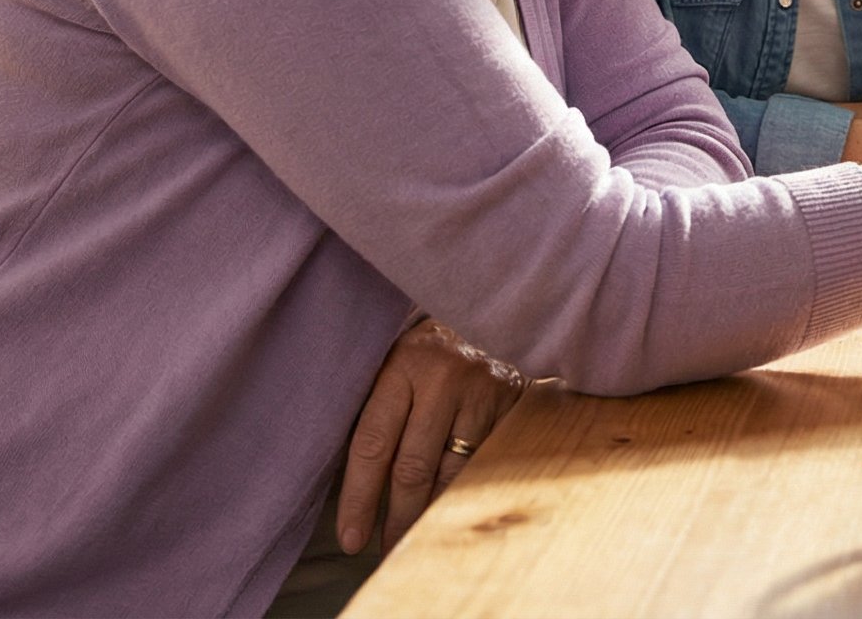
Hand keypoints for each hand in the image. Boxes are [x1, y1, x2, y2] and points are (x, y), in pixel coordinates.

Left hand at [337, 320, 526, 554]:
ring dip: (431, 515)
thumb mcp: (394, 361)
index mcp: (402, 365)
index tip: (350, 538)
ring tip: (414, 540)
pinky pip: (484, 466)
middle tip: (383, 551)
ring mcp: (483, 394)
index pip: (373, 443)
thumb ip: (375, 409)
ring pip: (452, 474)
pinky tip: (451, 514)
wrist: (494, 309)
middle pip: (413, 468)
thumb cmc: (429, 348)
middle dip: (396, 518)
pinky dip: (465, 496)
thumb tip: (349, 485)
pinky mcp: (513, 408)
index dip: (359, 497)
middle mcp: (444, 379)